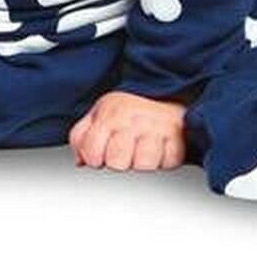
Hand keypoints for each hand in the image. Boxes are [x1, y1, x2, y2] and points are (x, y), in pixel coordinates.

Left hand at [68, 90, 187, 171]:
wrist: (165, 91)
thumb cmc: (128, 110)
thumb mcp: (99, 115)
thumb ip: (81, 136)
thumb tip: (79, 160)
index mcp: (109, 115)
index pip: (92, 153)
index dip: (95, 159)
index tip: (101, 155)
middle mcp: (132, 120)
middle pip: (116, 163)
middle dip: (119, 163)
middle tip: (125, 152)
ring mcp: (155, 128)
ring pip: (143, 165)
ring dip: (142, 162)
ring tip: (142, 150)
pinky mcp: (177, 137)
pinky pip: (168, 163)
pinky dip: (164, 161)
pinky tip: (160, 149)